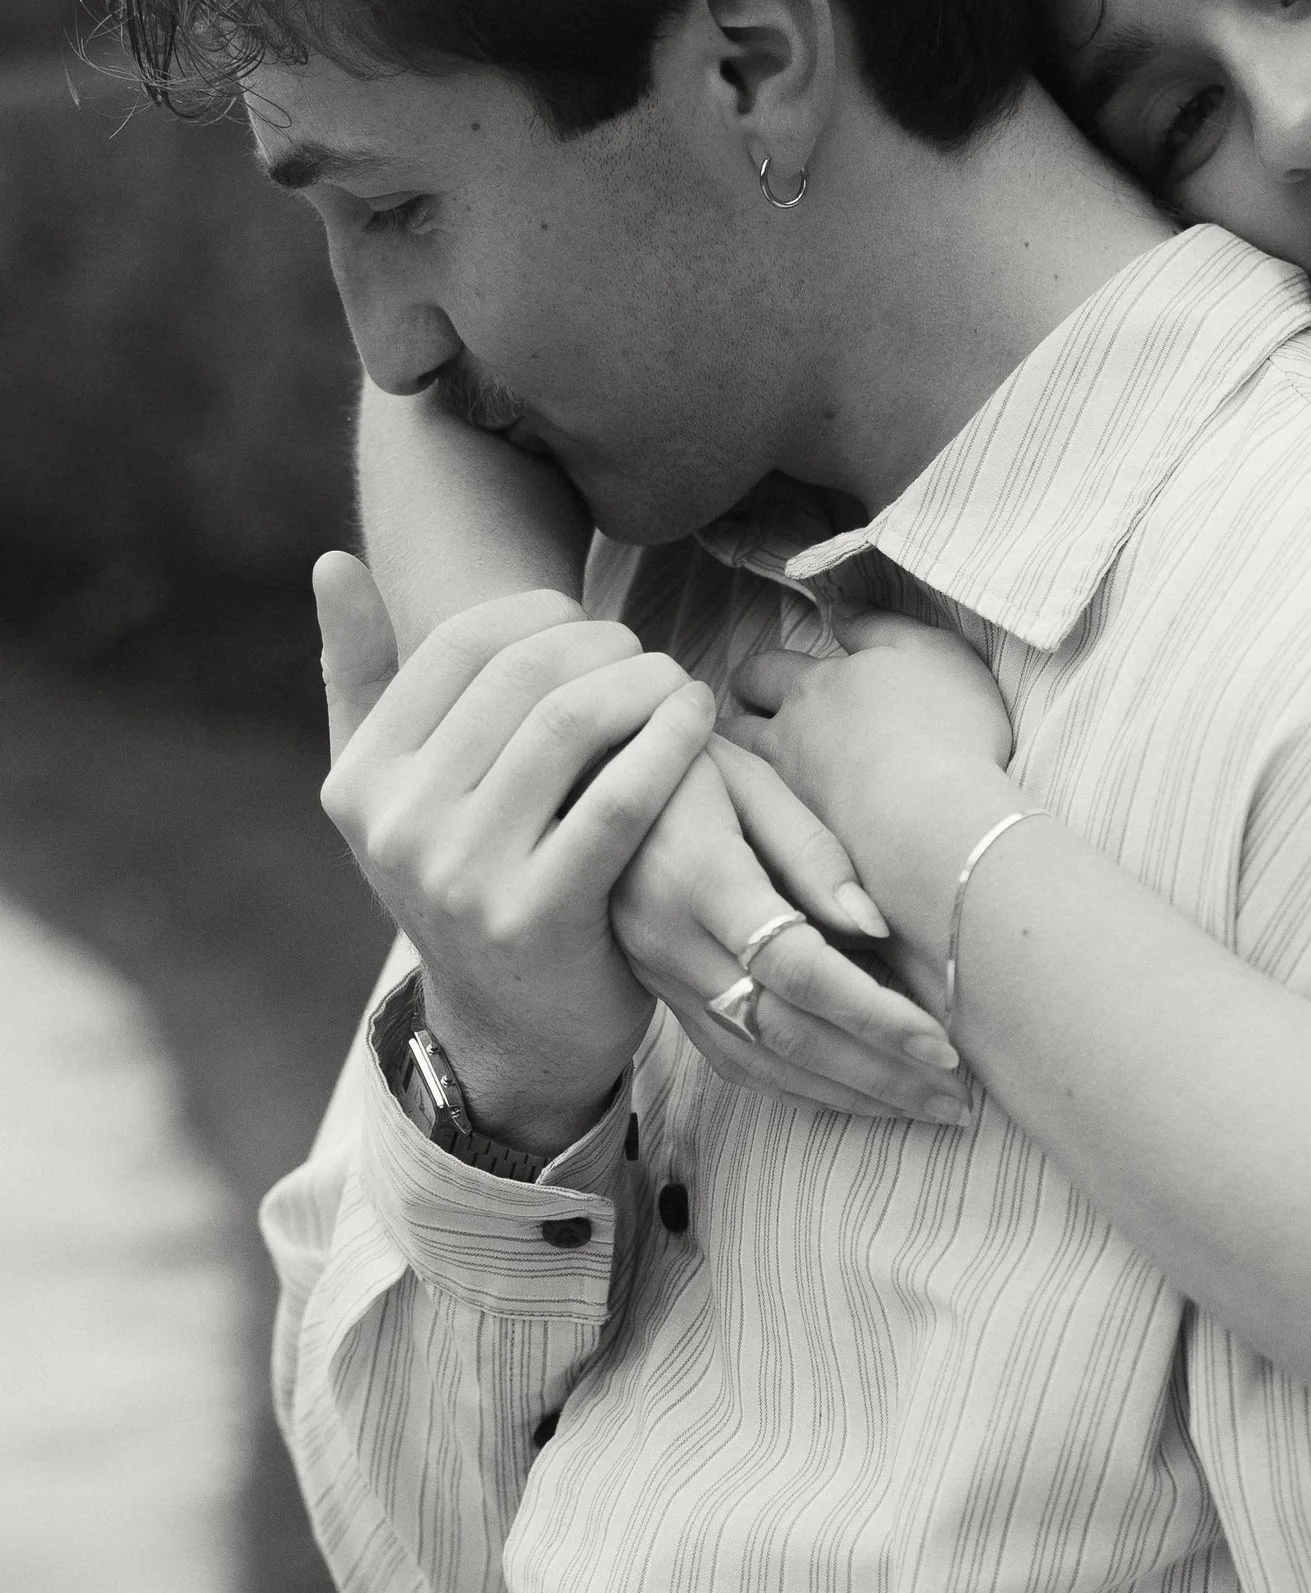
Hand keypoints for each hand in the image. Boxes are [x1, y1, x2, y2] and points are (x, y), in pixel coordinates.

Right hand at [316, 553, 715, 1157]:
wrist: (511, 1030)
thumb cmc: (467, 880)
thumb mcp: (395, 795)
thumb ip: (359, 680)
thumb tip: (332, 562)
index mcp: (361, 781)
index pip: (456, 645)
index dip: (538, 612)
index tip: (588, 623)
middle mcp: (399, 825)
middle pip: (521, 677)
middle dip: (601, 644)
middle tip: (645, 650)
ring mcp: (464, 875)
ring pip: (570, 724)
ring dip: (643, 681)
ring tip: (675, 679)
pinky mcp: (539, 915)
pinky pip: (619, 799)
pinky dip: (669, 743)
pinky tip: (697, 720)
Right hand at [612, 740, 969, 1127]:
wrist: (581, 782)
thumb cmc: (683, 762)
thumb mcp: (748, 779)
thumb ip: (811, 853)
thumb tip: (875, 929)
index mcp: (698, 880)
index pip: (797, 970)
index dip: (874, 1014)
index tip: (944, 1042)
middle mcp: (671, 945)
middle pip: (786, 1033)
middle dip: (880, 1074)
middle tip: (957, 1100)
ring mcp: (660, 979)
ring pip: (760, 1062)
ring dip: (848, 1095)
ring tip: (925, 1109)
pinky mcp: (660, 996)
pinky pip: (731, 1060)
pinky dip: (798, 1089)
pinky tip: (856, 1098)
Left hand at [725, 614, 1018, 968]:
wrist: (936, 825)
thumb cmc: (943, 727)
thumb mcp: (927, 650)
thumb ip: (878, 625)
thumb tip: (837, 609)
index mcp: (811, 688)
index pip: (760, 672)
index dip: (761, 677)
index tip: (765, 684)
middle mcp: (784, 743)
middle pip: (733, 730)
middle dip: (737, 727)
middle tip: (752, 733)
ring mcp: (785, 804)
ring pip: (743, 785)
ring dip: (743, 781)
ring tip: (758, 789)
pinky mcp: (798, 859)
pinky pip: (768, 840)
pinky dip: (772, 835)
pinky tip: (789, 843)